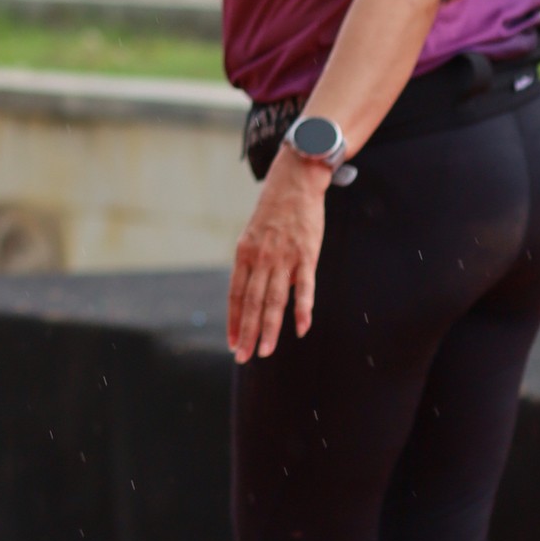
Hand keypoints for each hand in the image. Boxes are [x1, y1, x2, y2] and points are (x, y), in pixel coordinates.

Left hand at [228, 150, 326, 361]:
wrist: (294, 182)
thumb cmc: (273, 211)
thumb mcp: (253, 235)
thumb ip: (252, 263)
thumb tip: (252, 291)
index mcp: (244, 254)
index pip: (236, 296)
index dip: (234, 321)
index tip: (232, 343)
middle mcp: (260, 258)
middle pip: (252, 303)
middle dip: (247, 333)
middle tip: (243, 358)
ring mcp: (283, 257)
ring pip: (274, 300)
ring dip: (270, 329)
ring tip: (265, 351)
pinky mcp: (306, 255)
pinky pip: (304, 287)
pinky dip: (301, 309)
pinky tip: (300, 329)